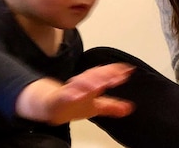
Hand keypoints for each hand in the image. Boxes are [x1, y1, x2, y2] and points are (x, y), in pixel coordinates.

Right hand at [15, 63, 133, 124]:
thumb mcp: (95, 106)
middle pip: (94, 77)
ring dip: (90, 83)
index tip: (128, 70)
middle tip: (117, 75)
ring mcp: (70, 90)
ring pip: (80, 84)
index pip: (104, 75)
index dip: (115, 72)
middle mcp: (81, 84)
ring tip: (101, 85)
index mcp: (90, 84)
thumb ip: (111, 106)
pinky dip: (71, 94)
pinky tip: (76, 95)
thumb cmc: (73, 103)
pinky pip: (65, 95)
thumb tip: (129, 108)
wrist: (49, 106)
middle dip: (105, 75)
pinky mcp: (59, 98)